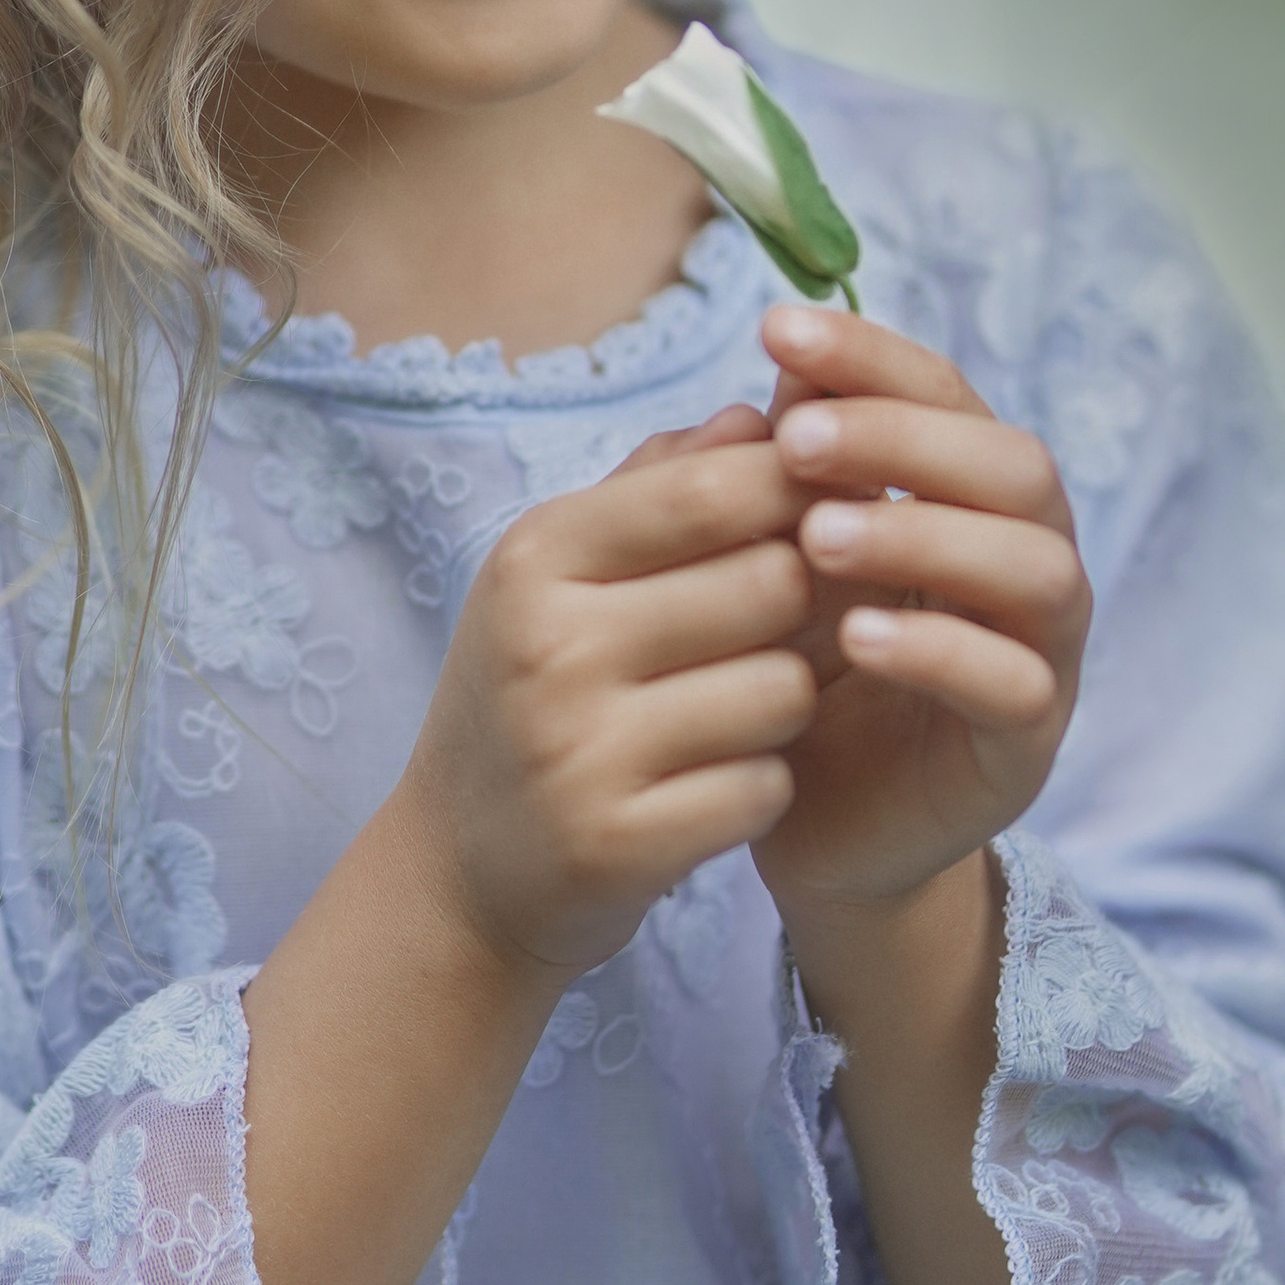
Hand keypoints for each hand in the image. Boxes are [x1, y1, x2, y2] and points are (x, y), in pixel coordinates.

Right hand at [395, 406, 816, 980]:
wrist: (457, 872)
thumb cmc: (534, 694)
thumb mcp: (562, 575)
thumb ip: (662, 488)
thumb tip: (765, 413)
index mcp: (536, 556)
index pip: (714, 486)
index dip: (800, 491)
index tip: (827, 514)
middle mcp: (549, 643)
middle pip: (772, 581)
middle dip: (804, 603)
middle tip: (777, 632)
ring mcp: (578, 750)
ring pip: (785, 688)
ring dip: (787, 702)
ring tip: (735, 714)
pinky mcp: (617, 846)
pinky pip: (766, 788)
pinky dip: (761, 788)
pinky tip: (713, 790)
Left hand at [748, 302, 1089, 942]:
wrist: (807, 822)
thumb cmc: (793, 667)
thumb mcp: (769, 557)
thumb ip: (777, 471)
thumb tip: (780, 370)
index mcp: (967, 495)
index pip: (945, 394)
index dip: (870, 356)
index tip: (774, 331)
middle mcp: (1024, 557)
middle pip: (1014, 465)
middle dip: (905, 440)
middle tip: (796, 442)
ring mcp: (1042, 652)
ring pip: (1033, 565)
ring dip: (927, 535)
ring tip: (817, 538)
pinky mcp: (1027, 747)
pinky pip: (1015, 684)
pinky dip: (941, 650)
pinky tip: (859, 639)